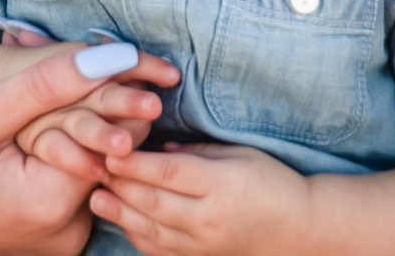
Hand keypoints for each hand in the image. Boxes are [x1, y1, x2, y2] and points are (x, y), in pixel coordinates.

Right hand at [0, 45, 175, 255]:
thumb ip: (47, 86)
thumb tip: (118, 58)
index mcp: (53, 202)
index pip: (122, 134)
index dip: (118, 93)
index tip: (111, 63)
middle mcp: (70, 231)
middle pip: (115, 153)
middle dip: (102, 107)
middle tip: (82, 74)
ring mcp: (65, 239)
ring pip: (98, 166)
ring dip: (86, 128)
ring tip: (52, 102)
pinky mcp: (57, 236)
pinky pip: (78, 184)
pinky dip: (69, 153)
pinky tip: (40, 135)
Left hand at [91, 142, 314, 255]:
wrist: (300, 230)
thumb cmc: (273, 182)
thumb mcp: (240, 155)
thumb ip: (197, 152)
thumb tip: (158, 151)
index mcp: (220, 184)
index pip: (167, 172)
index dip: (134, 163)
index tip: (111, 150)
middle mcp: (208, 217)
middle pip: (153, 200)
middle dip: (120, 185)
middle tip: (94, 169)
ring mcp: (204, 243)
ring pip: (151, 229)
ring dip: (120, 213)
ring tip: (96, 199)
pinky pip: (161, 250)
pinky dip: (138, 236)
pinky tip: (124, 221)